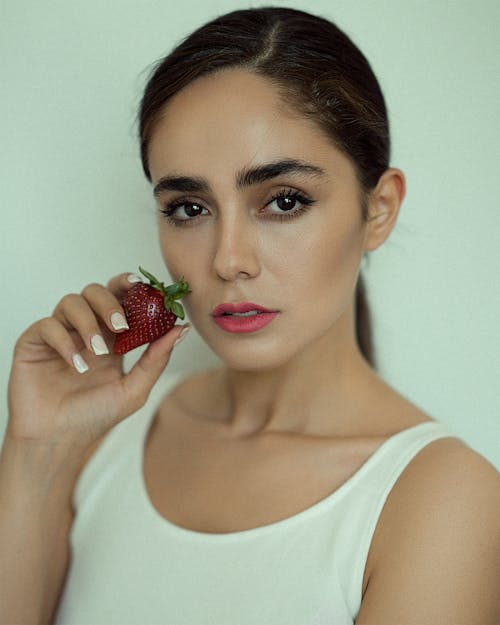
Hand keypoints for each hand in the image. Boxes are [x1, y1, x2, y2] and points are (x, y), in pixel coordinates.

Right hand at [6, 272, 188, 456]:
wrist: (59, 440)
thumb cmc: (95, 416)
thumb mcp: (134, 389)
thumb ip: (157, 359)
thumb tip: (182, 329)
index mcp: (111, 337)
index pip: (121, 299)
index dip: (131, 287)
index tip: (145, 286)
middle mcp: (85, 330)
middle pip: (96, 291)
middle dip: (111, 302)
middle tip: (122, 325)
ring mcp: (60, 334)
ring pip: (72, 302)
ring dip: (89, 323)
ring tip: (99, 352)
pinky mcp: (34, 342)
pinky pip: (47, 325)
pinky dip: (64, 341)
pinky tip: (77, 365)